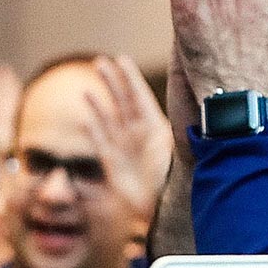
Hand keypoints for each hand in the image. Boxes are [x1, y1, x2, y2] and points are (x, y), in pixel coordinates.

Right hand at [80, 55, 173, 228]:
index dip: (129, 77)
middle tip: (99, 61)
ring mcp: (124, 147)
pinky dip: (92, 129)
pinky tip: (84, 119)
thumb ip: (170, 129)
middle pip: (121, 101)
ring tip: (88, 88)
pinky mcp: (112, 163)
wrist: (160, 208)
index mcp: (154, 127)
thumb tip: (183, 106)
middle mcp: (138, 133)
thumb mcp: (173, 150)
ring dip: (99, 102)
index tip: (121, 59)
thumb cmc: (171, 179)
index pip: (138, 95)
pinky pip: (99, 141)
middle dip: (111, 81)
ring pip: (108, 118)